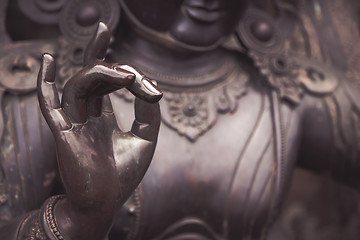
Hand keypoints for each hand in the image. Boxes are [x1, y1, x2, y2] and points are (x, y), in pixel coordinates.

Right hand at [37, 22, 161, 239]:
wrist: (107, 203)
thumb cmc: (123, 175)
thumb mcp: (146, 138)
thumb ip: (147, 110)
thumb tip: (148, 83)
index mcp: (101, 117)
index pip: (107, 84)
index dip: (128, 76)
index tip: (150, 86)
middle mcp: (85, 116)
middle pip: (89, 76)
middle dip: (102, 56)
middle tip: (114, 41)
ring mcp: (73, 123)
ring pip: (78, 86)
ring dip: (99, 73)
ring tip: (122, 73)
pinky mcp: (64, 134)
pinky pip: (49, 105)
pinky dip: (46, 84)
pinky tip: (49, 61)